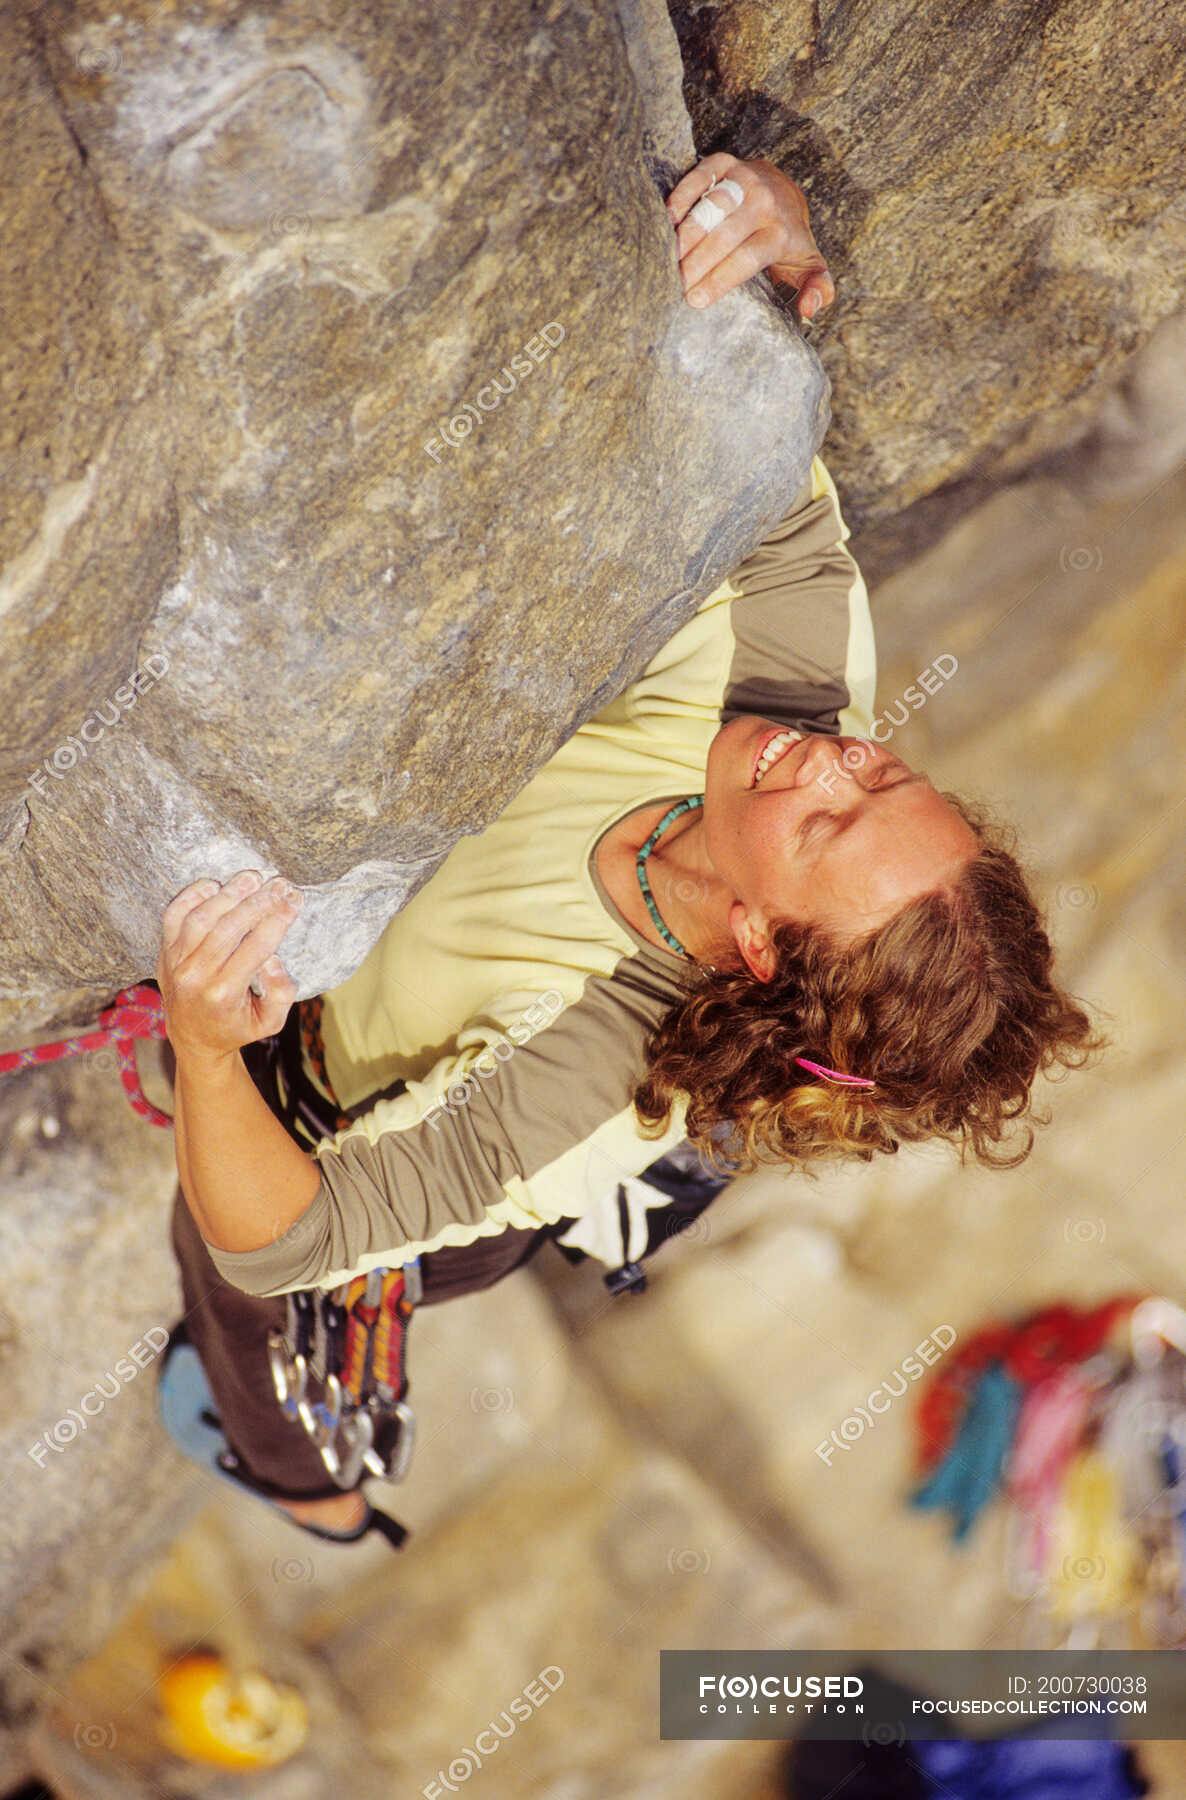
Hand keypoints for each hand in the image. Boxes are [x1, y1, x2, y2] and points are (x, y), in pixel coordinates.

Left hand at [158, 869, 300, 1063]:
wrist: (194, 1039)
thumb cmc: (236, 1027)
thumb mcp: (270, 1023)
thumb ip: (281, 993)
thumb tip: (274, 958)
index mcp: (224, 994)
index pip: (256, 947)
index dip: (278, 919)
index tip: (295, 899)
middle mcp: (196, 976)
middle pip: (229, 927)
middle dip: (259, 901)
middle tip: (281, 883)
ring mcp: (176, 962)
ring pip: (202, 917)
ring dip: (229, 893)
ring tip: (253, 877)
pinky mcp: (166, 952)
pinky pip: (174, 916)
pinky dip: (192, 896)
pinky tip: (215, 884)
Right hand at [666, 153, 834, 319]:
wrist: (784, 190)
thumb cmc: (788, 240)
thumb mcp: (809, 266)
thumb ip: (817, 290)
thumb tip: (809, 309)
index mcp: (782, 232)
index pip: (746, 259)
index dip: (719, 280)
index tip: (695, 300)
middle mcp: (765, 202)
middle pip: (725, 236)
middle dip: (697, 264)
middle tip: (675, 285)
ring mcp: (744, 179)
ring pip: (711, 209)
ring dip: (686, 235)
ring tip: (667, 260)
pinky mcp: (725, 163)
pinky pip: (699, 178)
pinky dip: (682, 198)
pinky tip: (667, 222)